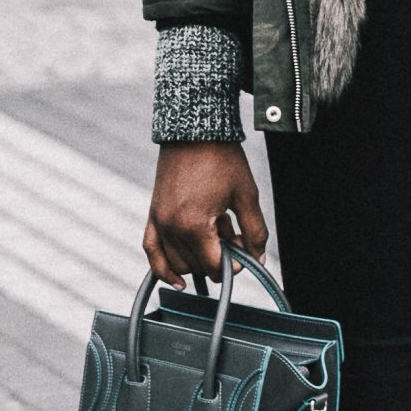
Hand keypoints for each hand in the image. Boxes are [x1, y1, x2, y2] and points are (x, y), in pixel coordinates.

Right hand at [144, 140, 268, 283]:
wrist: (194, 129)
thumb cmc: (222, 159)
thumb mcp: (246, 195)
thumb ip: (255, 231)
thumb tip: (258, 258)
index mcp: (194, 225)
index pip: (214, 266)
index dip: (235, 265)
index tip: (245, 251)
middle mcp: (172, 227)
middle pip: (197, 266)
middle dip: (218, 258)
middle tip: (234, 235)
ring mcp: (159, 221)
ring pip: (177, 263)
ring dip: (198, 258)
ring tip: (215, 232)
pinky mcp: (153, 214)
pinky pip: (152, 250)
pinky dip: (162, 268)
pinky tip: (177, 281)